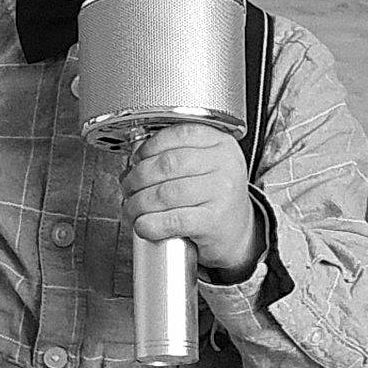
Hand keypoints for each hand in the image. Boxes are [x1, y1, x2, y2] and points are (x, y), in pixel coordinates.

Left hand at [121, 124, 258, 277]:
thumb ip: (174, 155)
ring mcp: (221, 193)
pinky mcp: (214, 221)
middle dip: (137, 178)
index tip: (136, 159)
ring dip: (138, 204)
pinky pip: (173, 220)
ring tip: (131, 209)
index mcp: (220, 144)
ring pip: (165, 194)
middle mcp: (224, 165)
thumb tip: (134, 159)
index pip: (178, 135)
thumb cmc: (215, 197)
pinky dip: (151, 224)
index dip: (150, 146)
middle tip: (127, 188)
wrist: (240, 232)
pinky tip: (143, 225)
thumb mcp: (204, 167)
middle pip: (167, 165)